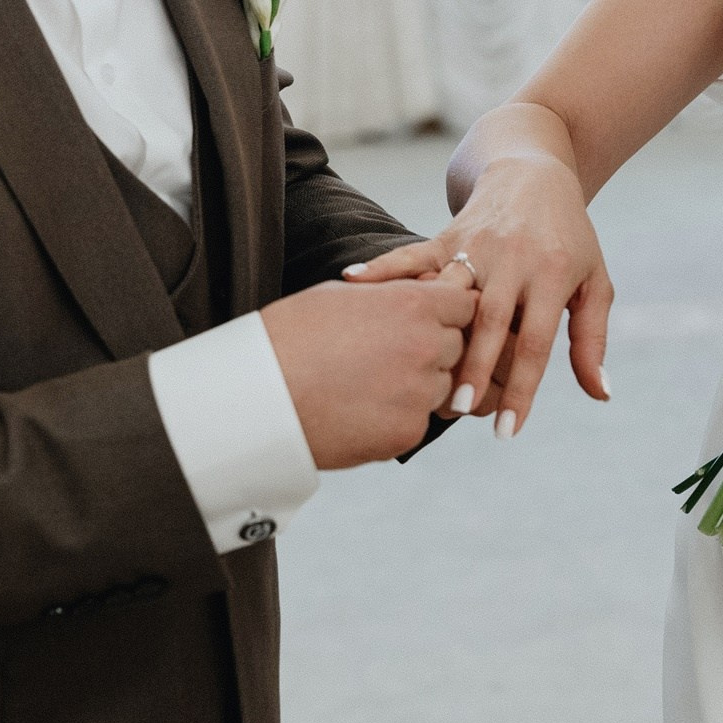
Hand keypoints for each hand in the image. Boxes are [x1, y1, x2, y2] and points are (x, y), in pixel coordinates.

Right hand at [259, 274, 476, 469]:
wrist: (257, 395)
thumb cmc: (291, 335)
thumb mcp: (344, 295)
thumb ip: (394, 295)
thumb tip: (423, 289)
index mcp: (414, 305)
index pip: (466, 303)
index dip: (448, 311)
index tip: (428, 319)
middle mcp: (426, 347)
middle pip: (456, 347)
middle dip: (432, 349)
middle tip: (388, 355)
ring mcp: (419, 394)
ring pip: (440, 387)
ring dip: (417, 386)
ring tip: (366, 383)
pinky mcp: (406, 433)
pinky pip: (416, 421)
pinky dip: (395, 418)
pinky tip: (357, 409)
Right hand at [341, 154, 613, 436]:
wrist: (535, 173)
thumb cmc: (569, 238)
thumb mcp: (593, 282)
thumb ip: (591, 339)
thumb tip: (599, 394)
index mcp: (551, 274)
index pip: (534, 341)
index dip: (521, 388)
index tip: (509, 431)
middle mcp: (513, 259)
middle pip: (489, 320)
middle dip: (473, 366)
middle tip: (459, 410)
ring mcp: (477, 244)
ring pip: (449, 292)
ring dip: (430, 331)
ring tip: (412, 369)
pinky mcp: (448, 233)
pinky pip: (413, 253)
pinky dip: (383, 268)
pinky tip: (351, 284)